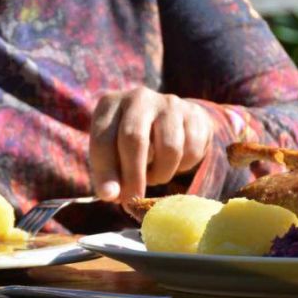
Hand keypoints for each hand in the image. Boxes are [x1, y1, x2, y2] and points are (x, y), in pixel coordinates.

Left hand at [89, 87, 212, 203]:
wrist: (170, 122)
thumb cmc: (131, 144)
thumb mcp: (113, 154)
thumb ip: (109, 174)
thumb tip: (112, 195)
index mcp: (110, 105)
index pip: (103, 139)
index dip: (106, 172)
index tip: (110, 196)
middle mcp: (138, 98)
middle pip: (134, 139)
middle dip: (133, 176)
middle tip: (134, 199)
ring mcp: (169, 103)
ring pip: (169, 148)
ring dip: (161, 173)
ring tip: (154, 176)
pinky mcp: (194, 113)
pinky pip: (192, 149)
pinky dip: (184, 166)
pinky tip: (174, 163)